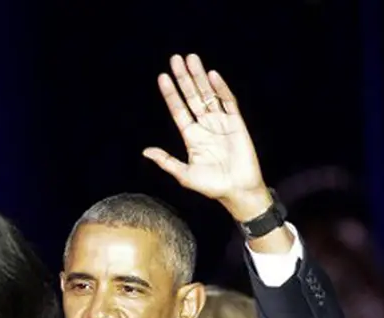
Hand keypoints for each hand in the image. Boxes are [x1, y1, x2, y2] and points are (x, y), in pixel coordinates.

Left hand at [143, 54, 270, 219]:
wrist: (237, 191)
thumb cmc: (211, 186)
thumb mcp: (184, 174)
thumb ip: (166, 160)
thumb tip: (146, 151)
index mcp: (191, 136)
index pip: (178, 109)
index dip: (170, 93)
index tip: (162, 77)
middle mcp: (205, 126)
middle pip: (192, 96)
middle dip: (184, 78)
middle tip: (176, 59)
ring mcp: (221, 123)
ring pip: (208, 95)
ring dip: (199, 77)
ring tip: (191, 59)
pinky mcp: (236, 124)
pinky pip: (228, 102)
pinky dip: (221, 89)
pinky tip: (212, 76)